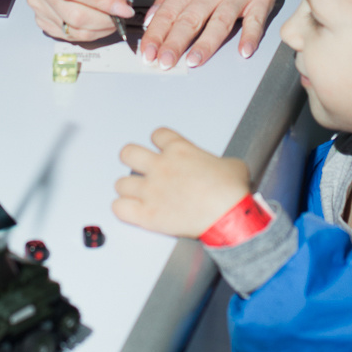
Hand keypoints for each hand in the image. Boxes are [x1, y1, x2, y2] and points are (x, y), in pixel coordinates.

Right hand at [25, 0, 139, 41]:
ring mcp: (37, 2)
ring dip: (101, 27)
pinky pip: (70, 36)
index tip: (123, 7)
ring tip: (111, 13)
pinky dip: (91, 32)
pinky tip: (97, 18)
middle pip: (73, 14)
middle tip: (122, 11)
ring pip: (74, 30)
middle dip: (106, 18)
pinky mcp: (41, 19)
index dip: (100, 0)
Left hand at [113, 126, 250, 236]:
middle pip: (128, 153)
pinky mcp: (147, 214)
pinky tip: (130, 210)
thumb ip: (218, 162)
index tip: (160, 148)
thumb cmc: (231, 193)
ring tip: (135, 193)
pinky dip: (122, 209)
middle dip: (131, 159)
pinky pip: (119, 208)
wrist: (229, 217)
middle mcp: (161, 167)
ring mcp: (151, 190)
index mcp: (179, 150)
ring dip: (128, 188)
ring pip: (121, 183)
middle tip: (137, 166)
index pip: (157, 135)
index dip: (158, 141)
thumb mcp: (232, 165)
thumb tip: (220, 169)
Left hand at [140, 0, 318, 68]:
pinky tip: (244, 50)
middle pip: (189, 19)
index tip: (147, 52)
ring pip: (219, 23)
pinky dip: (251, 36)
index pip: (168, 10)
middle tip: (162, 63)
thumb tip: (153, 16)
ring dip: (205, 45)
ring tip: (192, 62)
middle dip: (173, 44)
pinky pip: (256, 20)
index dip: (156, 34)